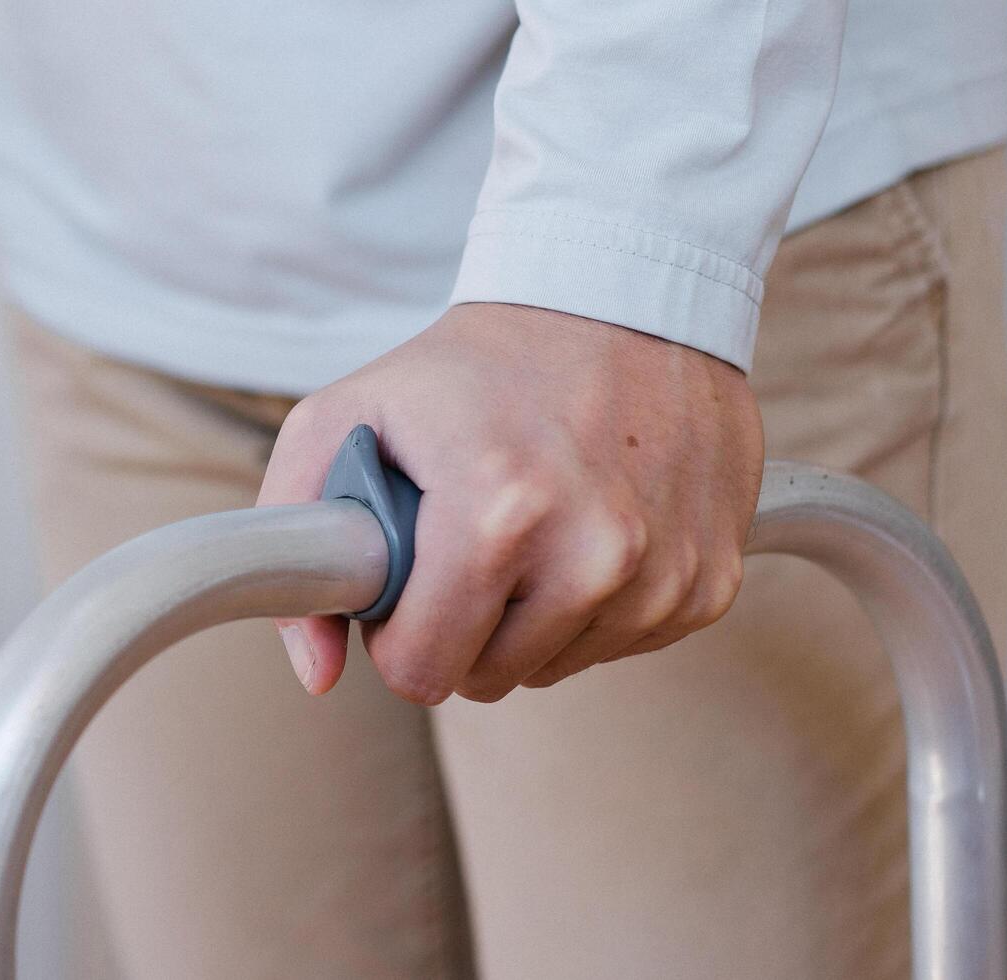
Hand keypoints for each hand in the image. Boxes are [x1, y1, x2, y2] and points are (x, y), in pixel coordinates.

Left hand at [258, 303, 762, 703]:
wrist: (620, 296)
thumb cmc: (472, 367)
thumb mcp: (343, 419)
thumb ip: (295, 545)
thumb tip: (318, 674)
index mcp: (496, 515)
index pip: (422, 668)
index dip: (396, 630)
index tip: (406, 575)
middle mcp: (594, 554)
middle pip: (487, 679)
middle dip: (460, 624)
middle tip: (463, 538)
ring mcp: (663, 572)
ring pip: (555, 668)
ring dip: (528, 618)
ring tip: (528, 523)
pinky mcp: (711, 581)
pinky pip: (623, 645)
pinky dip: (594, 605)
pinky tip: (585, 527)